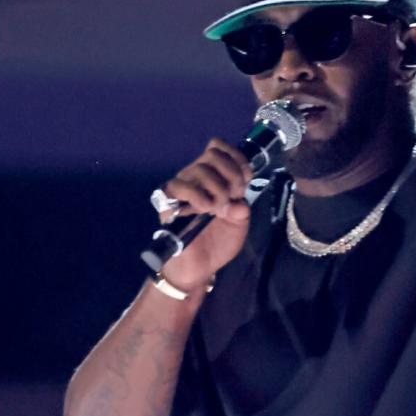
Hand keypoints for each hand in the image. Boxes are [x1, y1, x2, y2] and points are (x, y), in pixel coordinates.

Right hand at [155, 139, 254, 292]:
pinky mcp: (168, 201)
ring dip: (218, 189)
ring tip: (218, 209)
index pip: (219, 147)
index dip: (236, 158)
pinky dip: (197, 195)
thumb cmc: (217, 243)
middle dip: (231, 175)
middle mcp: (196, 177)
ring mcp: (182, 187)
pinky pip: (180, 185)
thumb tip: (239, 202)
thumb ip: (242, 208)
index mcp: (214, 177)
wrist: (199, 267)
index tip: (246, 179)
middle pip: (213, 155)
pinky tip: (204, 208)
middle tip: (232, 198)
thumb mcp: (239, 224)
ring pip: (201, 168)